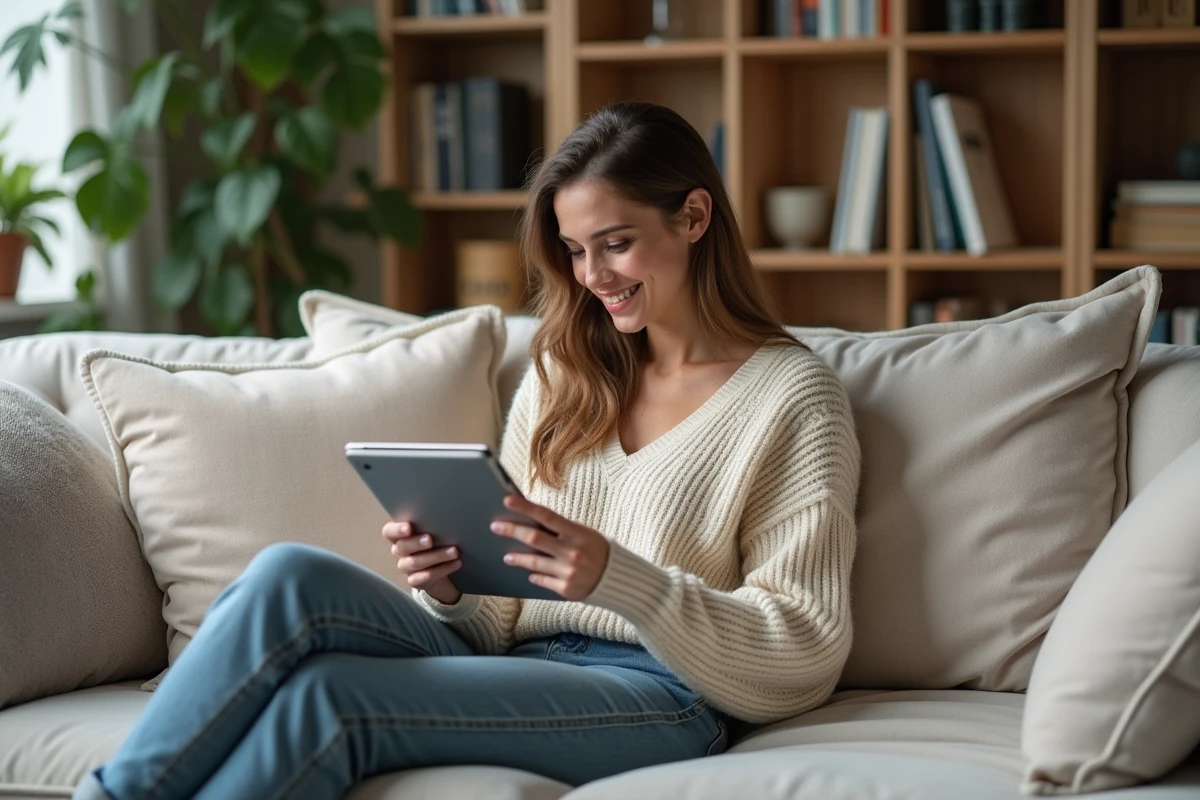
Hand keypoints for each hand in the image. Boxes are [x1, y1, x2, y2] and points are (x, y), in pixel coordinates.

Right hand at [381, 520, 461, 605]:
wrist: (439, 568)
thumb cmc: (434, 543)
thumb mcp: (432, 532)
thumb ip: (431, 525)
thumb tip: (446, 516)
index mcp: (399, 536)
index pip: (389, 532)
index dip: (396, 530)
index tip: (409, 527)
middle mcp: (399, 551)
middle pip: (402, 547)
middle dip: (417, 543)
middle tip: (430, 540)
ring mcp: (406, 567)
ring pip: (416, 562)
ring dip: (437, 556)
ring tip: (454, 551)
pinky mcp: (415, 581)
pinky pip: (426, 576)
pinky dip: (442, 569)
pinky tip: (456, 563)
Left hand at [491, 495, 610, 600]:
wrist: (617, 579)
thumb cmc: (597, 551)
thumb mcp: (585, 534)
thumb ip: (561, 530)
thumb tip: (531, 522)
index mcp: (578, 533)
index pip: (547, 516)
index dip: (525, 508)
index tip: (507, 500)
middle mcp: (572, 552)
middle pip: (534, 539)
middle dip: (512, 531)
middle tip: (495, 527)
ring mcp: (569, 572)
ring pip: (534, 563)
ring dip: (518, 558)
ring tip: (507, 556)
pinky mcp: (566, 589)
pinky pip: (542, 580)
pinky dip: (535, 576)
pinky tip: (530, 573)